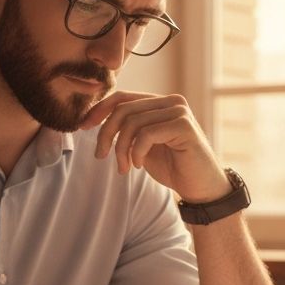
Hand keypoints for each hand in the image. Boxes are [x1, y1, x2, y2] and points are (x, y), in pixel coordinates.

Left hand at [81, 91, 231, 201]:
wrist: (201, 187)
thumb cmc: (172, 167)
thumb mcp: (142, 145)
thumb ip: (127, 129)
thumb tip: (95, 119)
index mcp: (160, 102)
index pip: (122, 97)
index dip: (99, 110)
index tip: (83, 127)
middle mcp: (171, 101)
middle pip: (123, 109)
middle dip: (106, 134)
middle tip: (101, 156)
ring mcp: (179, 111)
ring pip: (132, 123)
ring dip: (121, 149)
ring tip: (124, 167)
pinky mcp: (184, 125)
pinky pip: (146, 134)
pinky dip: (137, 152)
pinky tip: (140, 165)